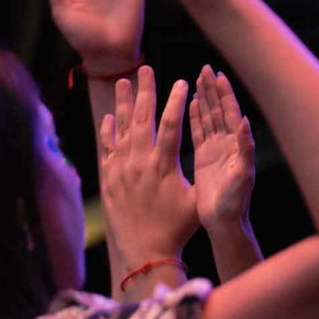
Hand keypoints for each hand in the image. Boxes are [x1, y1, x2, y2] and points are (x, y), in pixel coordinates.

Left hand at [99, 66, 196, 277]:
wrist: (146, 250)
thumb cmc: (178, 227)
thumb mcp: (195, 200)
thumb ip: (198, 175)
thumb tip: (211, 154)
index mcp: (164, 165)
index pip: (171, 124)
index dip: (176, 101)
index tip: (182, 83)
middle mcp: (139, 162)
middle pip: (142, 118)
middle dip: (145, 91)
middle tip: (145, 68)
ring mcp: (121, 168)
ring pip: (121, 128)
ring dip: (122, 103)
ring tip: (122, 82)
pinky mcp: (110, 178)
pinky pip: (107, 148)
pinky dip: (108, 131)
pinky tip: (108, 118)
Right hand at [188, 65, 254, 235]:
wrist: (224, 222)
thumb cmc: (235, 202)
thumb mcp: (242, 175)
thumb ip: (245, 149)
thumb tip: (245, 121)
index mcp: (237, 146)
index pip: (230, 113)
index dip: (225, 94)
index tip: (218, 75)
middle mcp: (228, 145)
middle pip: (219, 110)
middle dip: (213, 89)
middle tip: (205, 68)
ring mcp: (216, 151)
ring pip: (208, 118)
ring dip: (204, 99)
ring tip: (197, 79)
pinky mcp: (204, 159)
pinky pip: (198, 132)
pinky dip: (196, 117)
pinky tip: (192, 103)